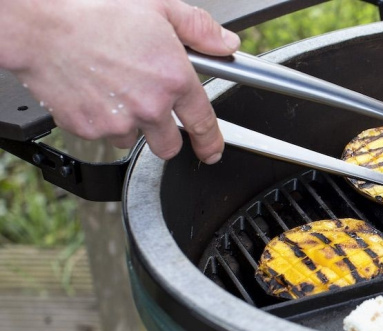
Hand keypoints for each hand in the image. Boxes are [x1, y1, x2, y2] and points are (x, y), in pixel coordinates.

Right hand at [0, 0, 239, 163]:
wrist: (42, 30)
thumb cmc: (96, 16)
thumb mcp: (160, 9)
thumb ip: (199, 29)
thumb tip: (226, 43)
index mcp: (174, 79)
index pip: (204, 123)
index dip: (211, 142)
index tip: (212, 151)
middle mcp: (150, 106)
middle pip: (170, 146)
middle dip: (166, 137)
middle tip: (151, 114)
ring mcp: (119, 121)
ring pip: (134, 140)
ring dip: (130, 125)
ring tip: (115, 91)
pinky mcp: (90, 130)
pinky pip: (103, 135)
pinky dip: (102, 121)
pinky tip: (94, 93)